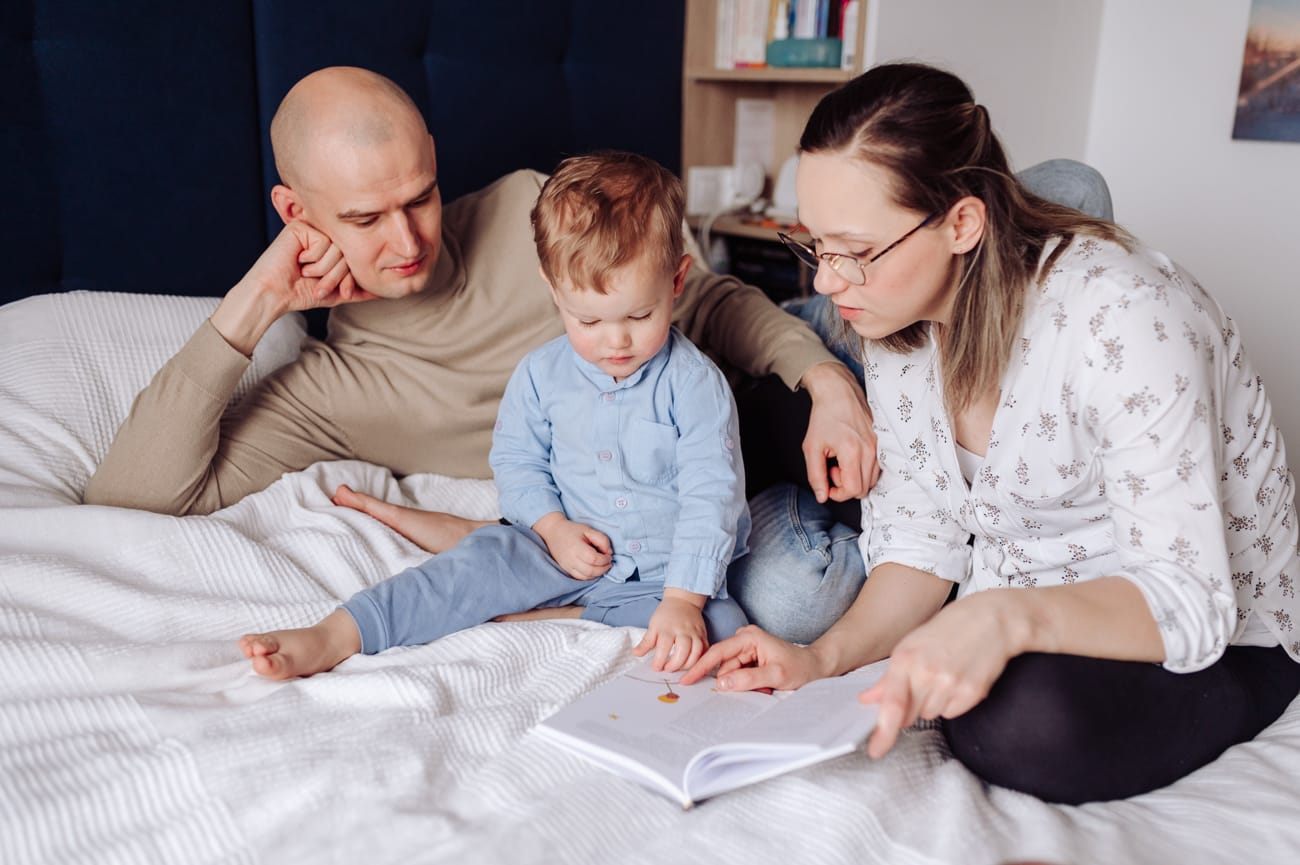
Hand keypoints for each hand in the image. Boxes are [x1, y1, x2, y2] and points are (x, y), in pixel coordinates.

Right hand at [214, 221, 376, 354]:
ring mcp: (313, 229)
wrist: (275, 295)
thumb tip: (382, 292)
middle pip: (349, 254)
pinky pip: (324, 243)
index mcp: (332, 248)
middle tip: (319, 286)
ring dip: (324, 271)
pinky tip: (298, 261)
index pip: (355, 259)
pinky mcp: (302, 226)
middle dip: (337, 277)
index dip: (351, 279)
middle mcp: (324, 235)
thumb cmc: (301, 293)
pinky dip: (313, 260)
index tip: (340, 293)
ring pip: (338, 249)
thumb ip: (358, 289)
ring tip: (306, 274)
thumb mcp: (336, 292)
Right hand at [533, 513, 611, 579]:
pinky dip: (590, 576)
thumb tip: (608, 552)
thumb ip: (601, 539)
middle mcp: (571, 559)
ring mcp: (567, 566)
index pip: (594, 559)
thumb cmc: (572, 530)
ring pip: (586, 576)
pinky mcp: (566, 569)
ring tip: (603, 566)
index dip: (605, 559)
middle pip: (591, 570)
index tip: (609, 555)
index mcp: (576, 547)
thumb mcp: (588, 530)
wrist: (553, 532)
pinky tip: (594, 570)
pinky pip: (580, 578)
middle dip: (603, 568)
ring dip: (598, 574)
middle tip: (608, 562)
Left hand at [632, 592, 707, 672]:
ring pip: (696, 652)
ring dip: (688, 664)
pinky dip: (701, 659)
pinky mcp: (703, 635)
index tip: (656, 668)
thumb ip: (646, 642)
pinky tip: (693, 664)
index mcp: (668, 629)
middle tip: (668, 669)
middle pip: (683, 651)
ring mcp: (695, 633)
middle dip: (675, 665)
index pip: (663, 647)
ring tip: (680, 669)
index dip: (659, 661)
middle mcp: (683, 631)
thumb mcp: (653, 625)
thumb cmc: (666, 614)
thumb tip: (635, 654)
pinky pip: (705, 649)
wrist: (683, 601)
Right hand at [680, 624, 828, 690]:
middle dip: (732, 682)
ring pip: (731, 673)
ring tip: (764, 687)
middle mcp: (745, 639)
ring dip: (741, 684)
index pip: (718, 653)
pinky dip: (745, 684)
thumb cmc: (800, 668)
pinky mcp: (749, 658)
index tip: (686, 679)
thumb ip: (747, 679)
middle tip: (756, 689)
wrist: (816, 667)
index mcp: (749, 637)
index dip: (700, 667)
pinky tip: (761, 685)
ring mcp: (747, 649)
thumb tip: (721, 683)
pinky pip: (738, 675)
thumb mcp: (775, 676)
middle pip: (724, 666)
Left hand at [800, 362, 878, 502]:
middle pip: (864, 489)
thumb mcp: (811, 447)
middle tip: (832, 468)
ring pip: (872, 480)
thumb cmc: (824, 416)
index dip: (837, 494)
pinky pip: (876, 468)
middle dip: (845, 485)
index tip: (827, 482)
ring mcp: (878, 446)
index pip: (853, 490)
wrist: (838, 392)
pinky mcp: (881, 443)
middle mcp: (870, 450)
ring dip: (855, 478)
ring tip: (841, 461)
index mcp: (852, 451)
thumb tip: (822, 496)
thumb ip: (815, 475)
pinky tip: (851, 457)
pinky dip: (863, 470)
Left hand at [857, 593, 1017, 758]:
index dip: (883, 731)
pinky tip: (958, 680)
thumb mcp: (911, 645)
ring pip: (930, 714)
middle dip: (909, 707)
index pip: (892, 705)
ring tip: (943, 674)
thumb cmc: (948, 629)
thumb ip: (889, 678)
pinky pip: (952, 713)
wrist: (992, 619)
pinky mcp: (973, 693)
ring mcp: (952, 684)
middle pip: (909, 715)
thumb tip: (867, 700)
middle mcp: (928, 673)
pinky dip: (952, 703)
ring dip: (932, 703)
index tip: (876, 750)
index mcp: (906, 659)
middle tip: (921, 683)